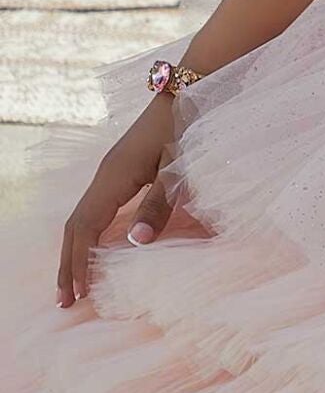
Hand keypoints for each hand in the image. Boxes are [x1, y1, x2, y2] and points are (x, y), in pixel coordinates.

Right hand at [57, 94, 182, 307]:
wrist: (191, 90)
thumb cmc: (187, 128)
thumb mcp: (177, 168)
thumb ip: (159, 204)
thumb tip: (136, 242)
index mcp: (112, 179)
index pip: (85, 229)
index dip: (79, 263)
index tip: (78, 295)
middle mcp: (104, 177)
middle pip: (75, 227)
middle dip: (68, 264)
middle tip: (65, 301)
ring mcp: (110, 173)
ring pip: (82, 218)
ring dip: (75, 251)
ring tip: (73, 283)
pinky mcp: (121, 171)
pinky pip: (96, 209)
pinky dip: (89, 234)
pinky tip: (96, 248)